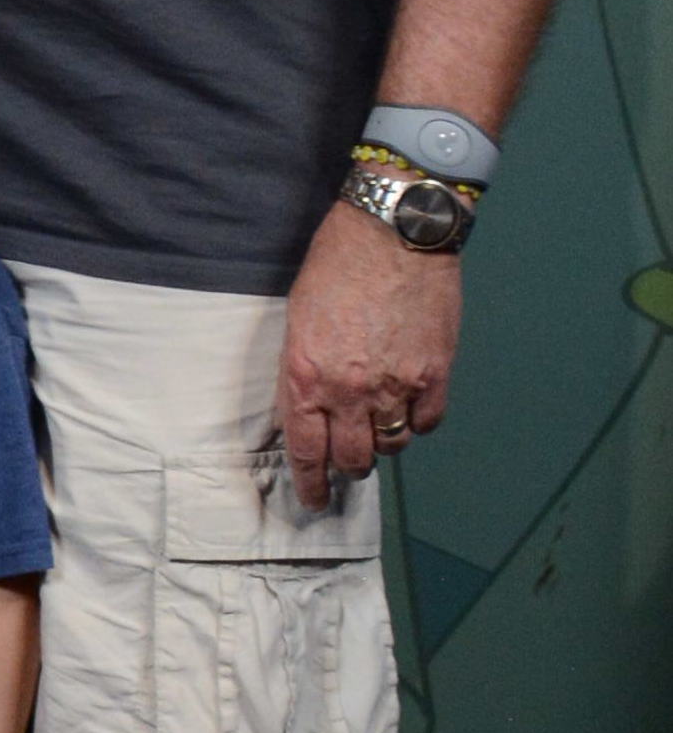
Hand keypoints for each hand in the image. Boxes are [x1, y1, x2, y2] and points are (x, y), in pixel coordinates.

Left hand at [281, 190, 460, 500]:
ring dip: (382, 443)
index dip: (311, 484)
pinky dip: (418, 422)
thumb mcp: (297, 319)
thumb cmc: (336, 265)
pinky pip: (427, 422)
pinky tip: (411, 409)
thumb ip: (302, 370)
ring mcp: (396, 386)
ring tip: (378, 428)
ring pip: (391, 445)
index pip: (306, 451)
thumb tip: (308, 409)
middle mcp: (349, 391)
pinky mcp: (435, 374)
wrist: (393, 232)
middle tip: (348, 465)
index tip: (314, 500)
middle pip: (352, 459)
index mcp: (305, 377)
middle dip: (347, 467)